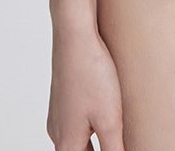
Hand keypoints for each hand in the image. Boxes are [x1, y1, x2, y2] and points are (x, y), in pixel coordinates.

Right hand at [47, 25, 124, 150]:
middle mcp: (57, 131)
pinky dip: (90, 127)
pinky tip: (105, 114)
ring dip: (94, 143)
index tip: (114, 146)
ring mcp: (58, 113)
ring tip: (115, 135)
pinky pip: (76, 121)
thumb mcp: (109, 119)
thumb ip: (114, 149)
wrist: (75, 36)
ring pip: (76, 139)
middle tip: (117, 143)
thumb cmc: (91, 74)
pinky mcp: (64, 97)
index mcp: (66, 143)